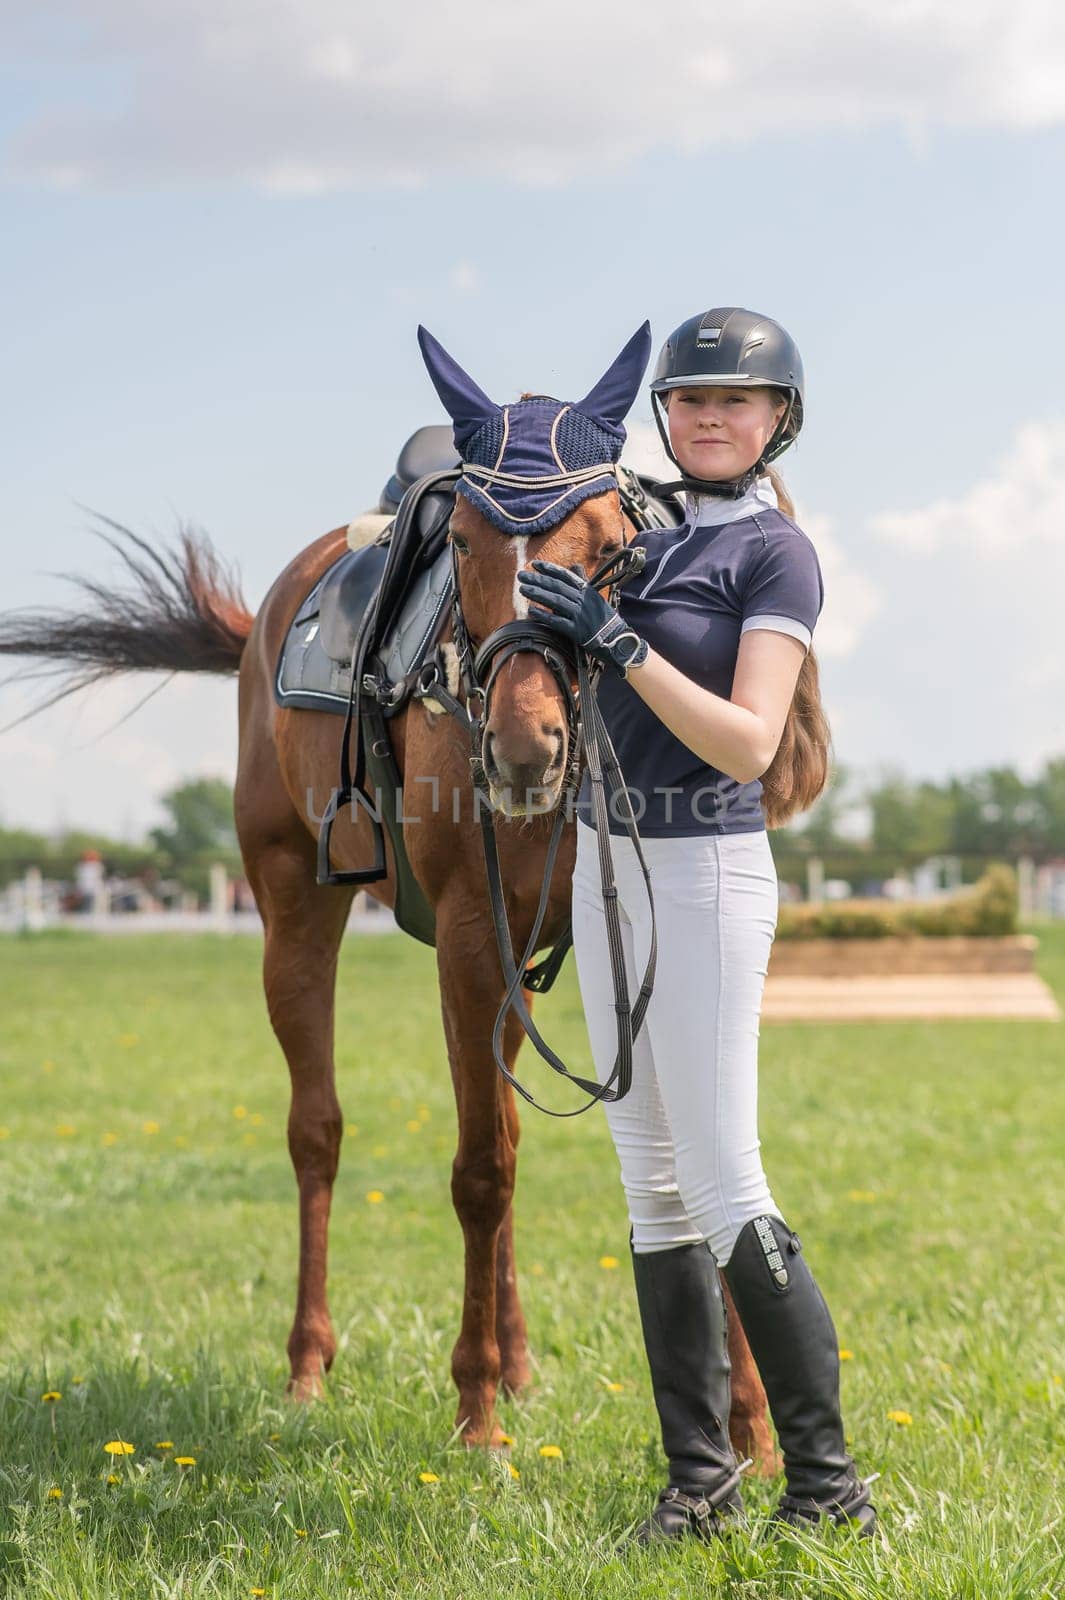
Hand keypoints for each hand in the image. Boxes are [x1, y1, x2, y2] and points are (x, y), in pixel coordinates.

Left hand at [516, 559, 647, 677]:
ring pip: (556, 601)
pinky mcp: (577, 631)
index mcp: (587, 590)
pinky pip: (557, 622)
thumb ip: (582, 582)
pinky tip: (531, 611)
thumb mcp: (595, 596)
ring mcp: (580, 615)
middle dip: (538, 580)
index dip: (549, 569)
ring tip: (523, 589)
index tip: (534, 565)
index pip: (565, 576)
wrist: (616, 638)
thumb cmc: (603, 617)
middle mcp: (583, 600)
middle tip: (521, 576)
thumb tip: (574, 566)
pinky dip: (544, 616)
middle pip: (557, 587)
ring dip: (538, 594)